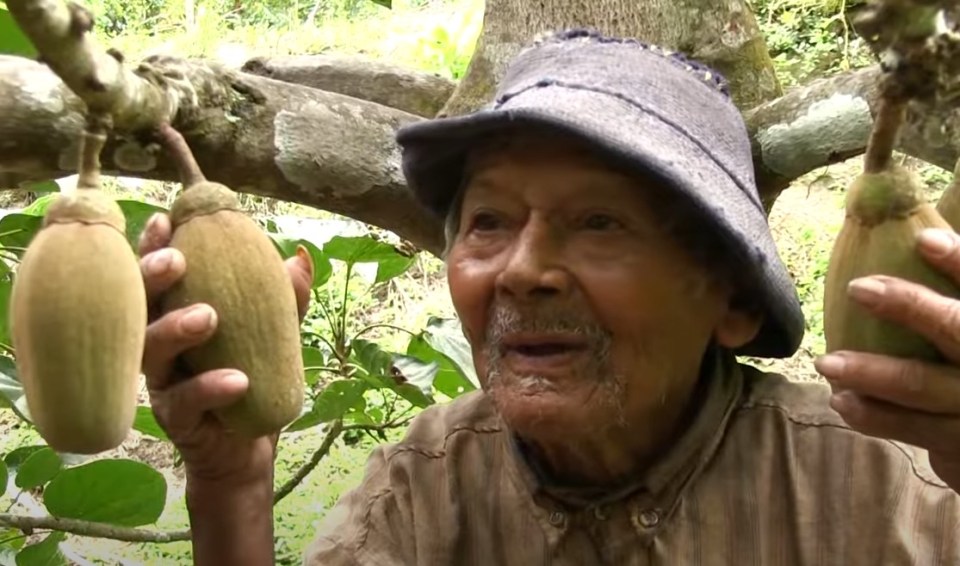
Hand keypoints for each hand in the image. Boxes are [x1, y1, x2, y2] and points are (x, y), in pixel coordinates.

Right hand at [138, 212, 313, 486]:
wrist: (248, 449)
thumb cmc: (250, 380)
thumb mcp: (274, 335)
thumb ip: (283, 298)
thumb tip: (299, 254)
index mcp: (175, 316)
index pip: (157, 277)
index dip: (152, 246)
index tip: (165, 218)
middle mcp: (159, 346)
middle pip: (139, 306)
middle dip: (153, 278)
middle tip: (178, 259)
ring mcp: (162, 383)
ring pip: (151, 352)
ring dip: (176, 329)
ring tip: (209, 316)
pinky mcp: (174, 419)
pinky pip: (185, 402)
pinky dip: (210, 388)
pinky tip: (239, 380)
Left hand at [814, 227, 959, 491]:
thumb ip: (949, 293)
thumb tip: (912, 233)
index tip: (923, 239)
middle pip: (957, 329)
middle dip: (909, 306)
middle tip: (857, 287)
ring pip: (922, 385)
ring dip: (870, 372)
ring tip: (826, 362)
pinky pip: (912, 428)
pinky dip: (874, 416)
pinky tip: (841, 401)